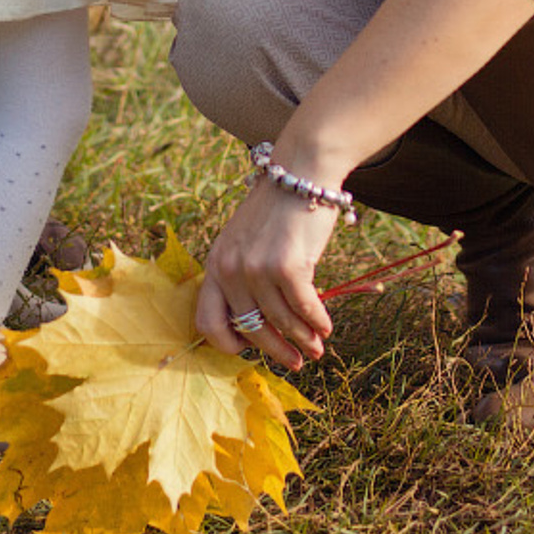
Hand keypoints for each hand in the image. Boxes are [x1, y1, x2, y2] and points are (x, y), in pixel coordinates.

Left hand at [196, 177, 340, 370]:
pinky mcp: (287, 267)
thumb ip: (244, 276)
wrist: (300, 172)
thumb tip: (262, 325)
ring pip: (281, 322)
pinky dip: (318, 322)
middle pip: (250, 329)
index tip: (249, 350)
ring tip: (317, 346)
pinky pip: (304, 309)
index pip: (207, 321)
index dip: (227, 343)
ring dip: (303, 339)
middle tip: (295, 361)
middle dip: (276, 350)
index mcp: (216, 263)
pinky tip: (326, 326)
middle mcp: (230, 269)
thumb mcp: (245, 240)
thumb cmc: (277, 209)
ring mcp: (257, 269)